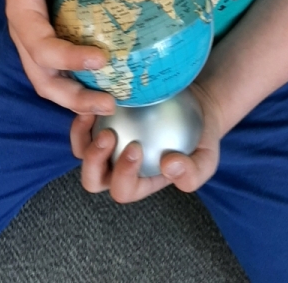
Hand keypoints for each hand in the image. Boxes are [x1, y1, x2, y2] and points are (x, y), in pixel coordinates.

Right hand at [2, 0, 116, 116]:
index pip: (42, 47)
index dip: (68, 58)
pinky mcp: (54, 41)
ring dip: (79, 100)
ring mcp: (39, 43)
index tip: (101, 58)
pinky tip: (112, 85)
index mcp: (22, 15)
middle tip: (108, 103)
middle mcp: (28, 36)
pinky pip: (65, 71)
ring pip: (53, 83)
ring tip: (112, 104)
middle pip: (44, 80)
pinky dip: (84, 84)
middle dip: (73, 98)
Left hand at [70, 81, 224, 202]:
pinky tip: (94, 97)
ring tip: (92, 114)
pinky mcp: (102, 120)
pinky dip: (84, 113)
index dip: (124, 173)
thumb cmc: (199, 139)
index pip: (123, 189)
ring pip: (82, 150)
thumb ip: (192, 173)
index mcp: (139, 183)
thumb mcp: (206, 160)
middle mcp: (117, 168)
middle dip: (94, 161)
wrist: (195, 108)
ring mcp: (107, 144)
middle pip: (93, 178)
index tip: (136, 147)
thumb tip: (169, 167)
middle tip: (108, 136)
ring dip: (82, 137)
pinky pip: (84, 123)